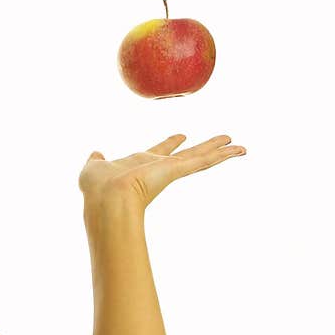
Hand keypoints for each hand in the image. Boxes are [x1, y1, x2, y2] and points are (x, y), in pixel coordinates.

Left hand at [78, 133, 246, 213]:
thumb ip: (95, 161)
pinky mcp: (177, 171)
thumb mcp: (93, 168)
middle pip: (188, 155)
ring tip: (241, 146)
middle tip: (222, 140)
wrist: (107, 199)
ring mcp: (169, 171)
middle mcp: (159, 168)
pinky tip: (239, 150)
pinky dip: (223, 155)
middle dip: (204, 147)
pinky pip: (204, 161)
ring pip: (201, 159)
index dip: (170, 143)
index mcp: (139, 164)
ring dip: (220, 151)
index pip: (160, 152)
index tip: (181, 135)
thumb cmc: (97, 188)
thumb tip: (94, 154)